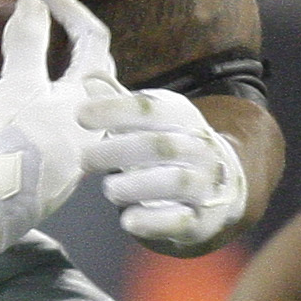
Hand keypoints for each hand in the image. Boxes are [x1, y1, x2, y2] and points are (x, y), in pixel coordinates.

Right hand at [0, 0, 109, 252]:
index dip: (74, 12)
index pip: (94, 40)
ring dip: (71, 77)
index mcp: (91, 99)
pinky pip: (71, 127)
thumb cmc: (11, 143)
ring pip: (88, 104)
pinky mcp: (63, 172)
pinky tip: (38, 110)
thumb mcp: (17, 86)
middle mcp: (97, 125)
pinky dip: (58, 106)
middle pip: (99, 72)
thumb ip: (28, 43)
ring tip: (48, 65)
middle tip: (57, 25)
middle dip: (80, 43)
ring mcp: (82, 151)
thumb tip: (33, 4)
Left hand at [81, 87, 248, 253]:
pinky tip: (128, 220)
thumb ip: (120, 104)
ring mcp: (204, 185)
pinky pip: (180, 220)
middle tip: (85, 159)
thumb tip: (89, 79)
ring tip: (109, 189)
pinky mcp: (201, 220)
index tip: (80, 115)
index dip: (115, 109)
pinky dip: (153, 221)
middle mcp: (198, 148)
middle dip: (118, 151)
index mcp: (183, 117)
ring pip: (174, 182)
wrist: (219, 184)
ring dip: (136, 186)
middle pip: (159, 146)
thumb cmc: (169, 148)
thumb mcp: (151, 121)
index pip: (150, 108)